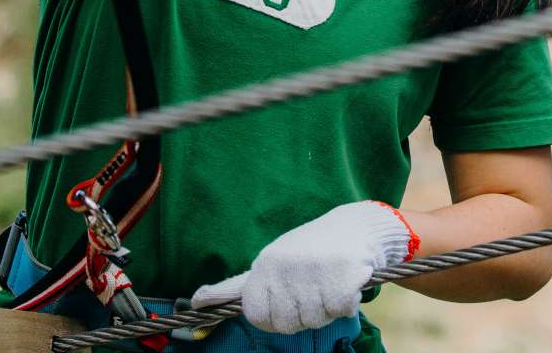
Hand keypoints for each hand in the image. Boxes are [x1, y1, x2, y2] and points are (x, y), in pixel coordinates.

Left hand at [190, 201, 417, 333]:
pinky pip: (341, 310)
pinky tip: (346, 281)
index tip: (287, 302)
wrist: (355, 227)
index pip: (257, 316)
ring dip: (327, 308)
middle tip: (312, 288)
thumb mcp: (270, 263)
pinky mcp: (342, 275)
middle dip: (304, 314)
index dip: (274, 318)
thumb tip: (196, 301)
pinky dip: (348, 302)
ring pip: (317, 320)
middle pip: (289, 323)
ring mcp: (313, 270)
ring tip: (329, 281)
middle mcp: (285, 267)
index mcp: (265, 265)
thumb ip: (234, 287)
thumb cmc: (308, 251)